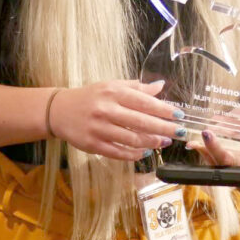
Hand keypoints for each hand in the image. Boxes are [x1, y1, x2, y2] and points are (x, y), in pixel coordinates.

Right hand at [47, 79, 185, 161]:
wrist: (59, 111)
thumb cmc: (90, 97)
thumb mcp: (111, 86)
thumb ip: (136, 87)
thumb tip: (160, 85)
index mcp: (113, 92)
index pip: (144, 102)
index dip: (164, 110)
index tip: (179, 116)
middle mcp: (106, 109)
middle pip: (141, 122)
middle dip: (164, 128)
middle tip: (180, 133)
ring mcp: (99, 128)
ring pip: (132, 139)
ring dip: (152, 142)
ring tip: (165, 142)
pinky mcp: (93, 145)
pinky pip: (119, 152)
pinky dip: (135, 154)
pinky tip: (146, 152)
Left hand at [184, 104, 239, 194]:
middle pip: (232, 166)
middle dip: (219, 150)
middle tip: (209, 132)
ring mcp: (230, 169)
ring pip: (217, 166)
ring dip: (207, 149)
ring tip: (202, 133)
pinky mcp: (216, 165)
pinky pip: (207, 162)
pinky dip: (200, 150)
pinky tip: (192, 143)